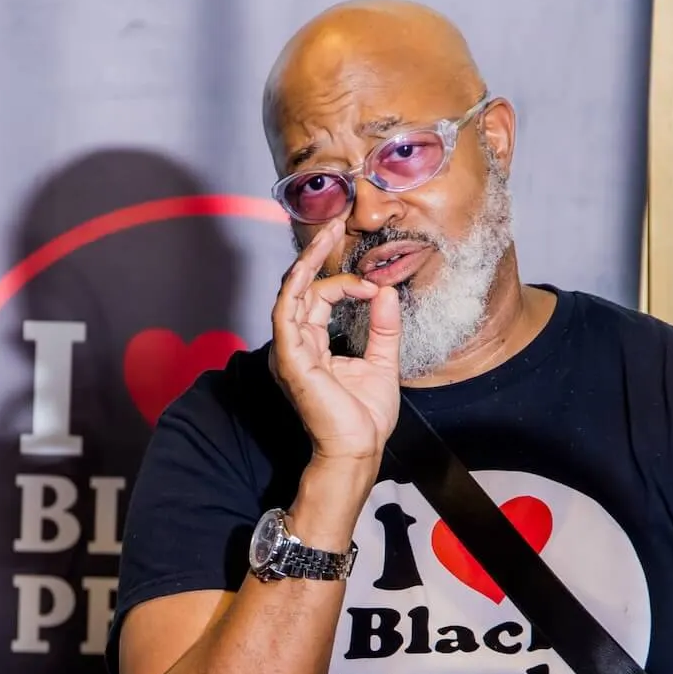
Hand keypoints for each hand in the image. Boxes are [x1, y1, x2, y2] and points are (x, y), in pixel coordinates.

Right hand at [271, 220, 401, 464]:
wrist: (359, 449)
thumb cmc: (364, 417)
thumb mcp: (384, 361)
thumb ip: (384, 326)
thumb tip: (386, 291)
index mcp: (313, 347)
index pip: (320, 299)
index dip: (346, 283)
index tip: (374, 285)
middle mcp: (297, 346)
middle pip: (301, 289)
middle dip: (316, 254)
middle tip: (334, 224)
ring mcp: (290, 352)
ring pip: (291, 294)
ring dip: (307, 262)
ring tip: (327, 234)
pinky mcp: (290, 360)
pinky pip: (286, 315)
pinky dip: (299, 289)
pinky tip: (315, 269)